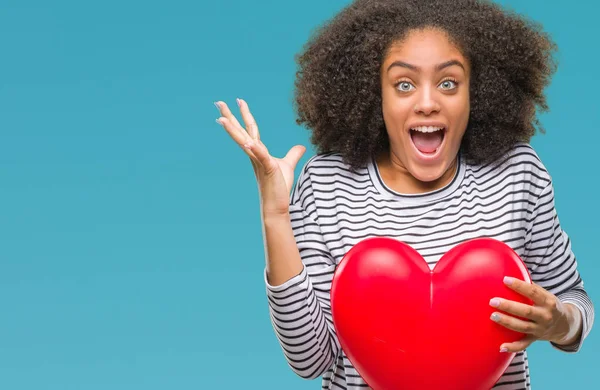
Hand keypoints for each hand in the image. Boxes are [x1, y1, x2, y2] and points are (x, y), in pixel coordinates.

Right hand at [214, 98, 305, 215]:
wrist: (277, 206)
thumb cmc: (279, 187)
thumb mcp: (287, 166)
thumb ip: (293, 155)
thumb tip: (301, 146)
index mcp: (258, 151)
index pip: (250, 129)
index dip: (245, 115)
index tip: (239, 101)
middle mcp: (254, 155)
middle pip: (241, 132)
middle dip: (230, 116)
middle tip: (219, 102)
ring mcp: (259, 161)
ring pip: (244, 142)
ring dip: (233, 130)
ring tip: (222, 118)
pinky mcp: (268, 169)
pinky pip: (261, 156)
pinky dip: (255, 149)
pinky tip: (249, 142)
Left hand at [489, 277, 582, 352]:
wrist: (565, 325)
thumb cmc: (548, 304)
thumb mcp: (545, 294)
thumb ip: (530, 287)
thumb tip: (509, 276)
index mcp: (548, 302)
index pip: (533, 292)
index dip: (519, 286)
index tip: (505, 279)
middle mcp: (545, 316)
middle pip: (526, 311)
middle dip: (509, 306)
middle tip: (492, 301)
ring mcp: (540, 329)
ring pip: (522, 327)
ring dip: (507, 322)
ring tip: (493, 316)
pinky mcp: (535, 339)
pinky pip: (524, 344)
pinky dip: (513, 347)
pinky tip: (501, 347)